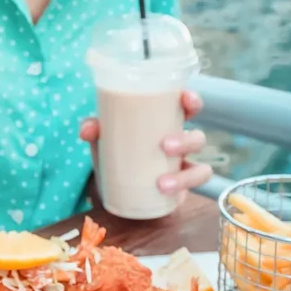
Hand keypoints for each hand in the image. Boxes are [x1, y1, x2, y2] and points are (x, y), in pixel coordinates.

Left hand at [79, 90, 212, 197]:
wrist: (112, 190)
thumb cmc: (115, 152)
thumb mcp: (103, 138)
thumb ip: (94, 128)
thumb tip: (88, 129)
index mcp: (166, 124)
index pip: (188, 107)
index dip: (192, 100)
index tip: (185, 99)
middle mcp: (180, 145)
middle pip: (198, 138)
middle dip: (186, 140)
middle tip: (164, 146)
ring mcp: (182, 169)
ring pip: (202, 167)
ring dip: (185, 175)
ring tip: (162, 183)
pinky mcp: (181, 190)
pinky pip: (192, 190)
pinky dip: (184, 188)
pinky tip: (166, 191)